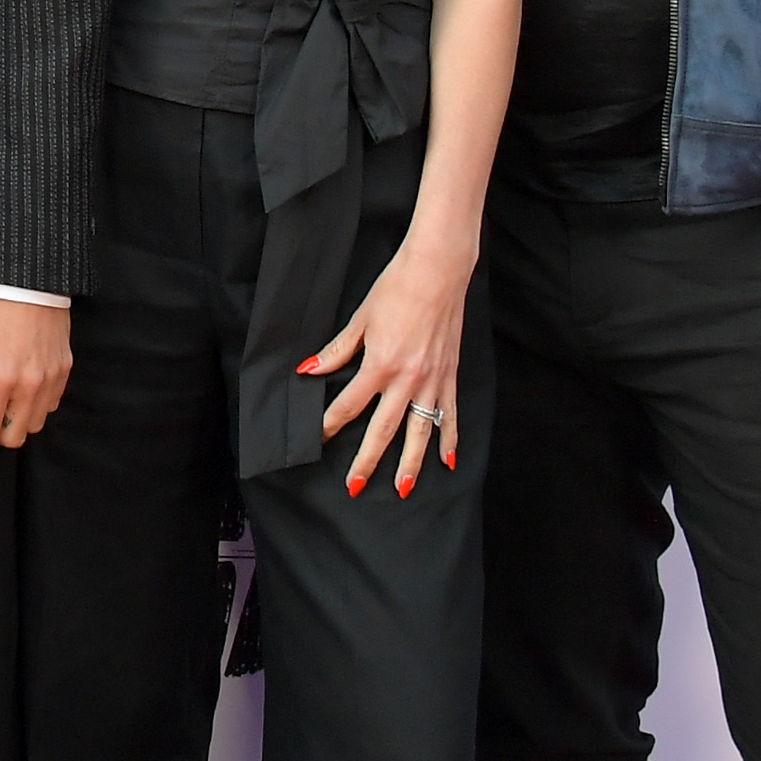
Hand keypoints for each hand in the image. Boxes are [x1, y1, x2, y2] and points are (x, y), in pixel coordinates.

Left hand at [0, 295, 72, 446]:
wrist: (22, 276)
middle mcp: (28, 386)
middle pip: (12, 438)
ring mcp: (50, 378)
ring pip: (34, 425)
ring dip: (14, 420)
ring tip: (0, 399)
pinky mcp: (64, 369)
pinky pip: (51, 404)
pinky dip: (35, 405)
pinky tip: (20, 387)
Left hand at [307, 236, 472, 499]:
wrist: (438, 272)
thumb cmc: (397, 289)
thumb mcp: (361, 319)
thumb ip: (338, 351)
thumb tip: (310, 370)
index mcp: (380, 365)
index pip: (349, 405)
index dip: (330, 425)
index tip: (317, 442)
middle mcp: (408, 379)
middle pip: (383, 429)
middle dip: (368, 460)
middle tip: (355, 486)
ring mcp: (433, 380)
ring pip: (420, 431)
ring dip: (411, 463)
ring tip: (403, 488)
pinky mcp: (450, 376)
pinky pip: (450, 415)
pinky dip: (449, 439)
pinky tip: (447, 461)